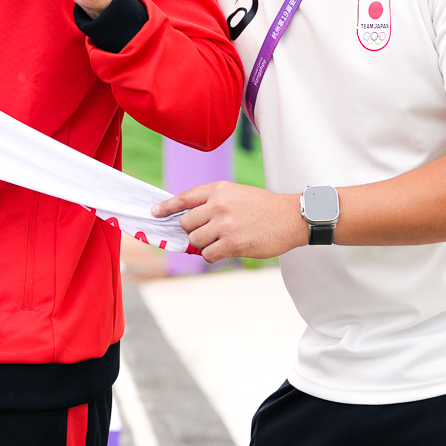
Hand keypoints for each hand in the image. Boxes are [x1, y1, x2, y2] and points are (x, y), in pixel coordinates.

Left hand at [154, 181, 307, 262]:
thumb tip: (186, 219)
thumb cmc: (263, 206)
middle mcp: (218, 205)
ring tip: (221, 241)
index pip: (183, 198)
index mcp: (217, 190)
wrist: (291, 218)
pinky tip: (225, 251)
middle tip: (209, 232)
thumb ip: (211, 202)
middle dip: (193, 231)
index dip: (166, 207)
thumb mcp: (235, 193)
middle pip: (185, 224)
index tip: (154, 213)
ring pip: (195, 241)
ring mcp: (225, 225)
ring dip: (204, 245)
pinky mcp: (233, 244)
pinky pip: (208, 255)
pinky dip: (212, 256)